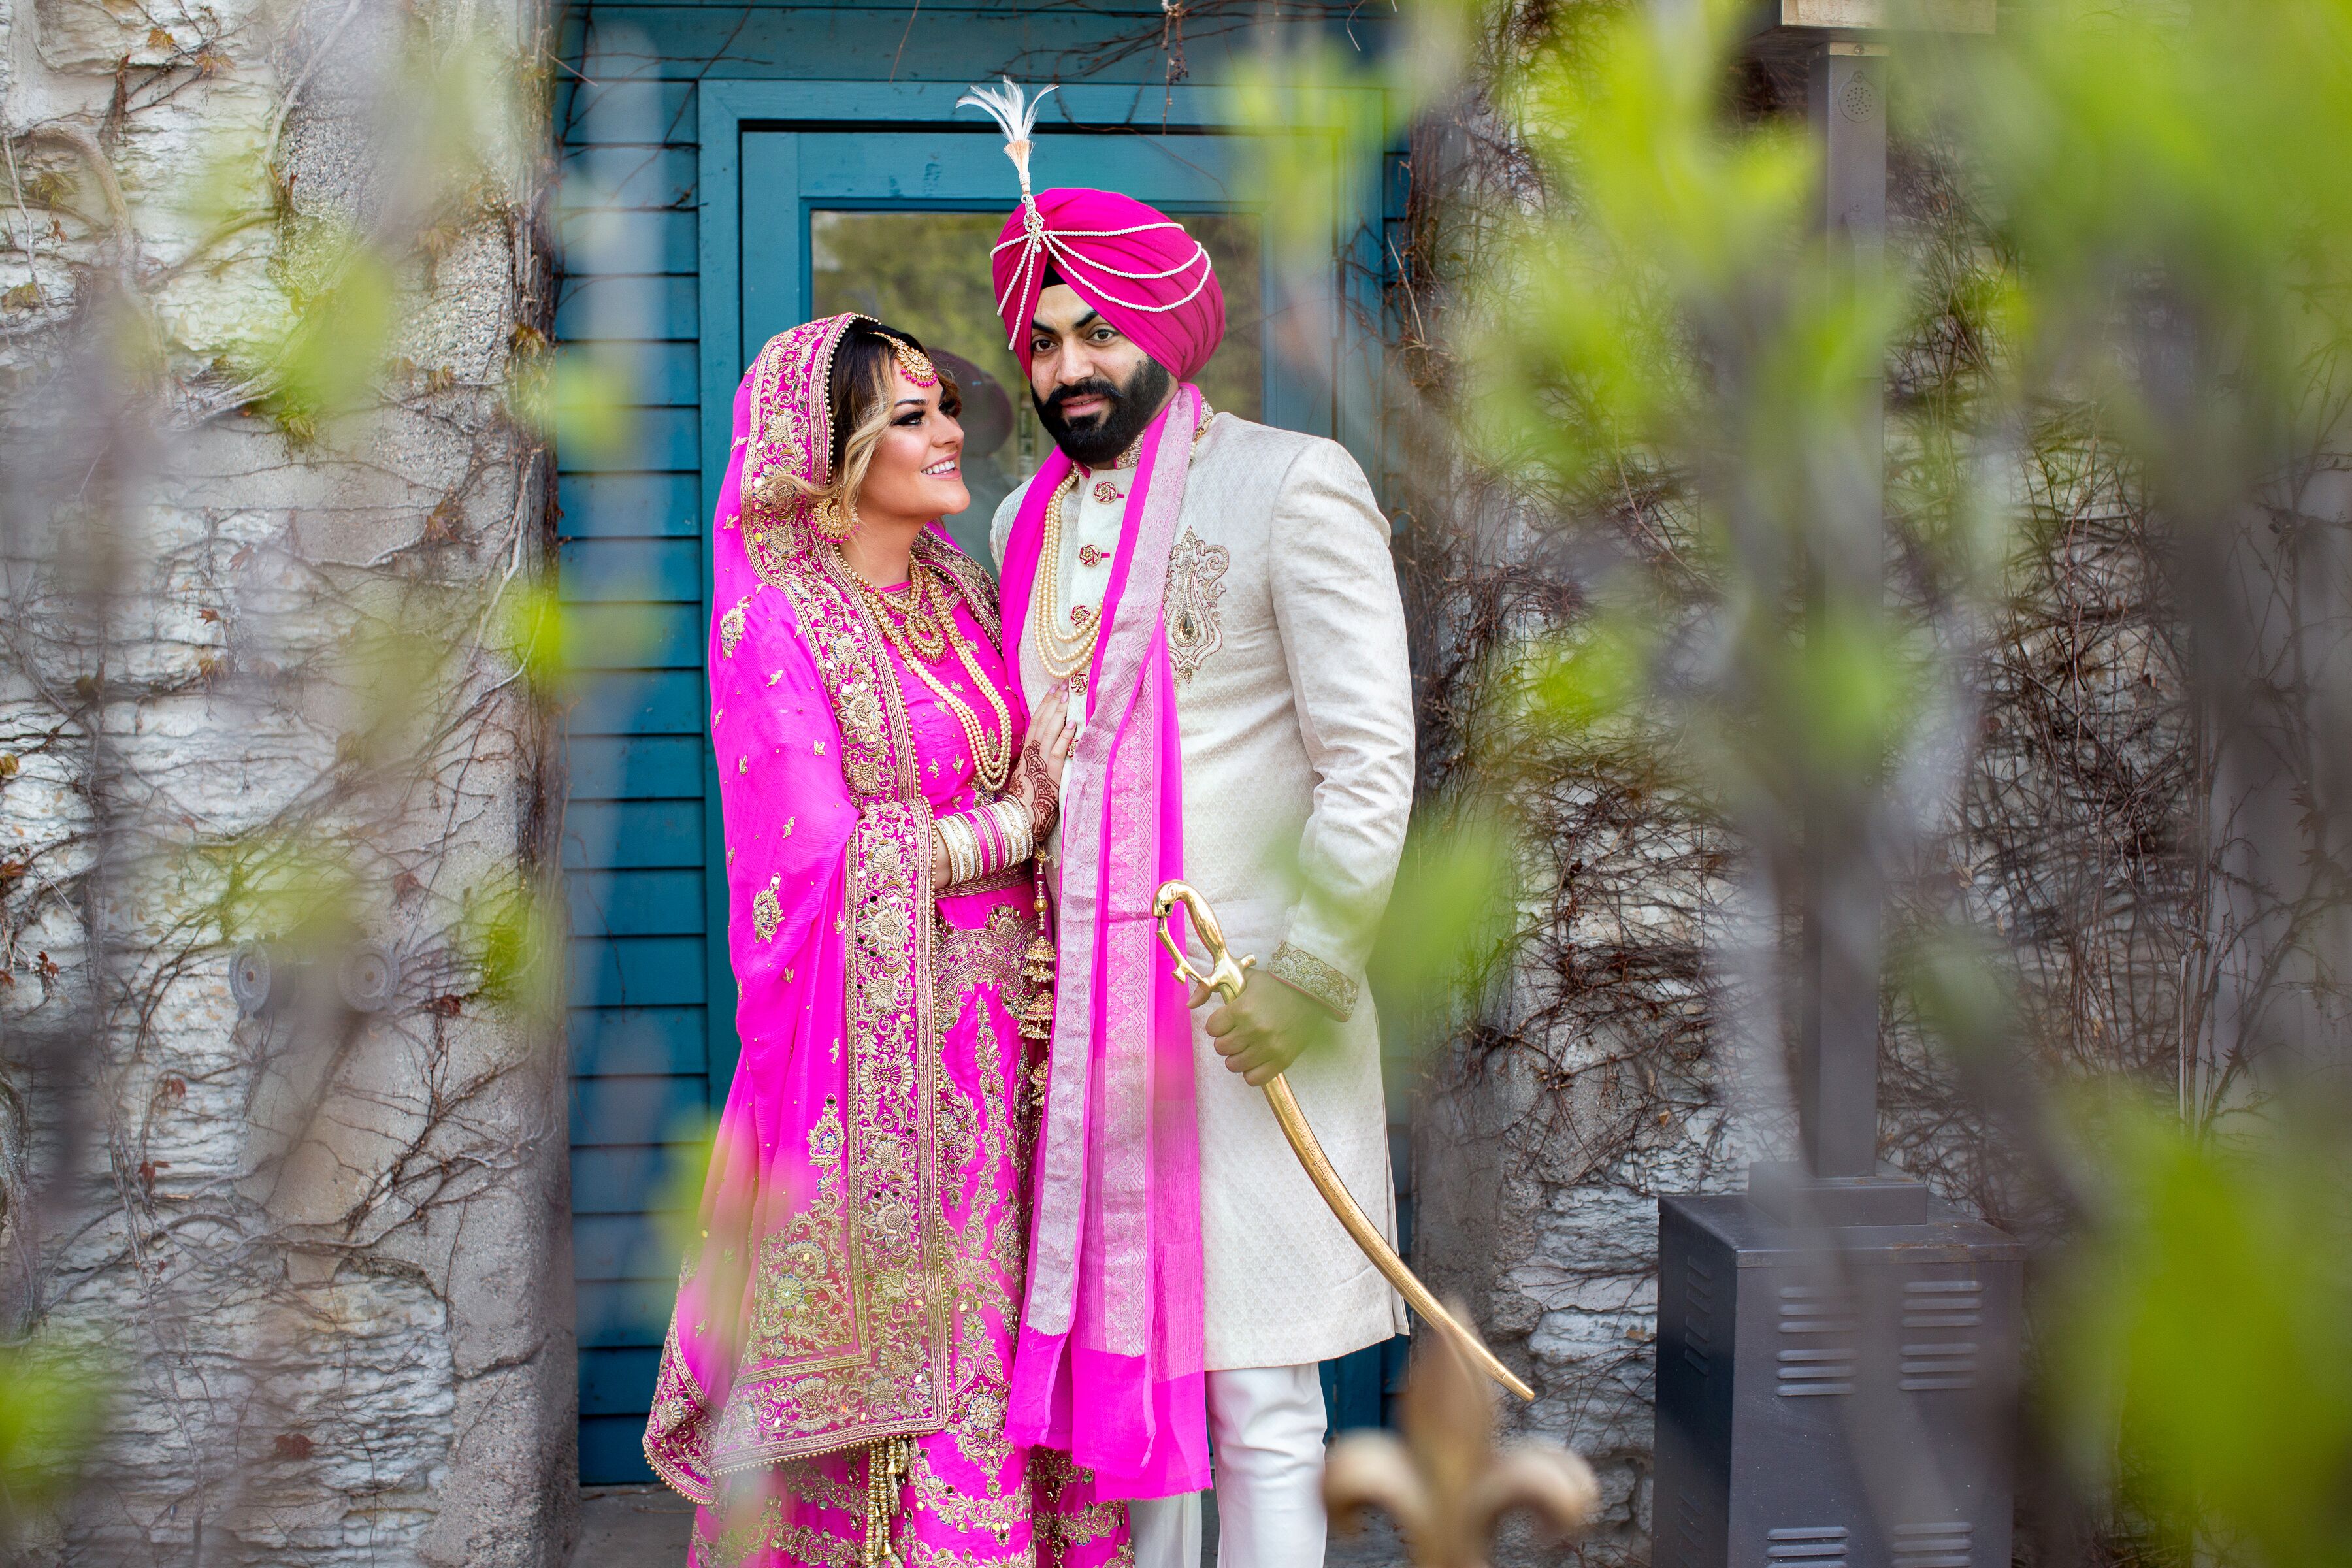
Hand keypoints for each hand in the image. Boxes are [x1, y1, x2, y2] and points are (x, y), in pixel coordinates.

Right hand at [1009, 686, 1074, 839]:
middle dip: (1052, 702)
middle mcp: (1031, 755)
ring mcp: (1040, 763)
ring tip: (1067, 696)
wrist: (1017, 820)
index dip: (1043, 706)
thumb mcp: (1026, 777)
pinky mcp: (1050, 774)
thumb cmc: (1023, 803)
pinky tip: (1072, 725)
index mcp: (1025, 754)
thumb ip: (1034, 762)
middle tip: (1062, 685)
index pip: (1034, 724)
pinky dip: (1065, 737)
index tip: (1051, 691)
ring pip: (1049, 732)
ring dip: (1059, 713)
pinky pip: (1058, 752)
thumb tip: (1042, 749)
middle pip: (1041, 723)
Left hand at [1191, 970, 1331, 1086]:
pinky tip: (1256, 1059)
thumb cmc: (1277, 985)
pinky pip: (1254, 1078)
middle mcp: (1253, 1030)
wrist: (1312, 993)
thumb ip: (1213, 987)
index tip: (1227, 1021)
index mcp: (1242, 1009)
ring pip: (1233, 1065)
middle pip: (1221, 1048)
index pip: (1212, 1028)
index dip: (1217, 1024)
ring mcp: (1268, 1047)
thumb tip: (1189, 1003)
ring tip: (1247, 1045)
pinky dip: (1251, 1072)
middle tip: (1237, 1033)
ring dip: (1236, 1056)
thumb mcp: (1245, 978)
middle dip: (1226, 1039)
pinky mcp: (1282, 1060)